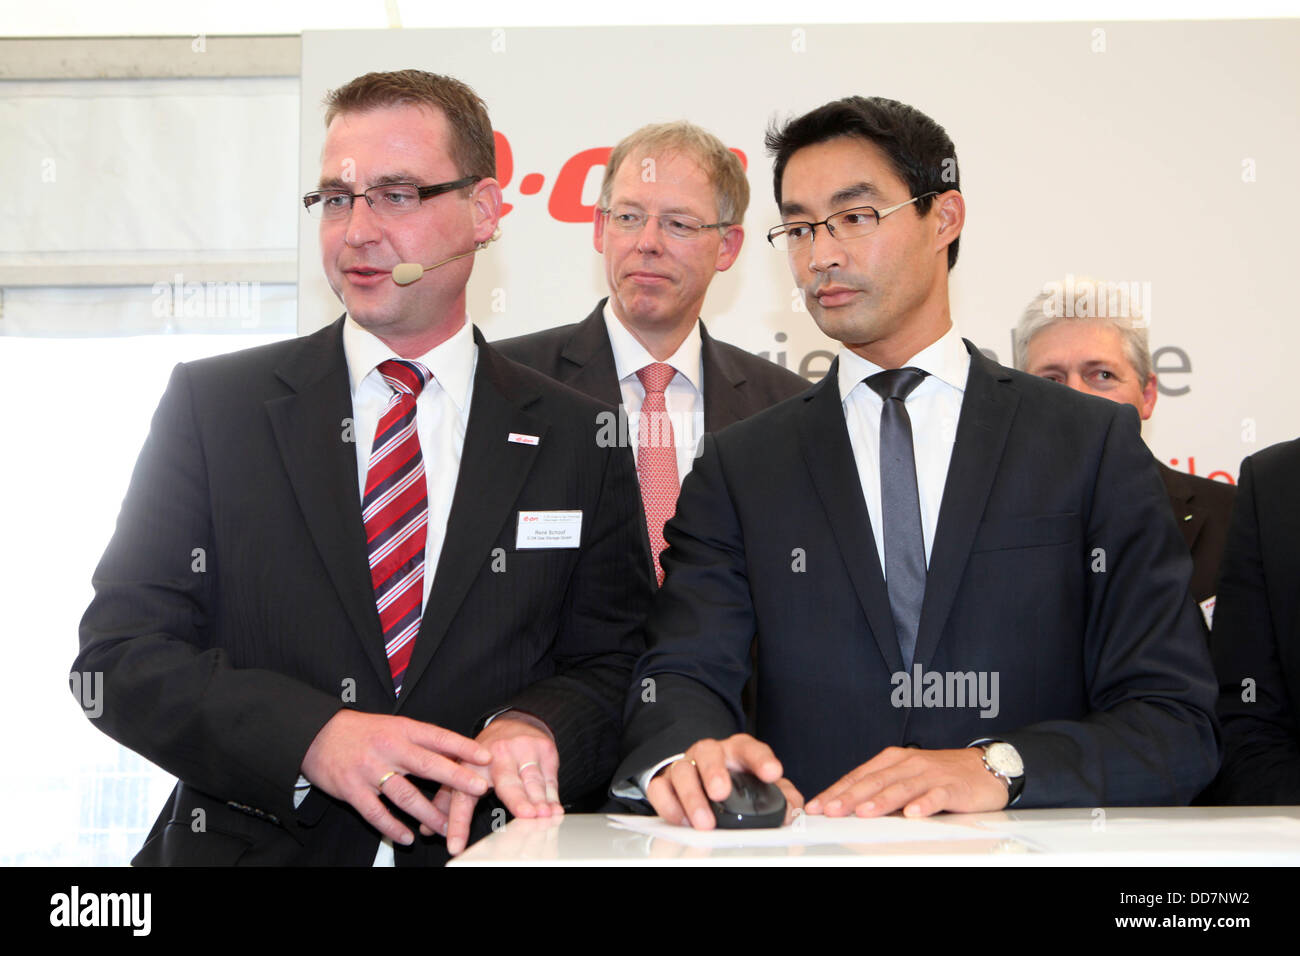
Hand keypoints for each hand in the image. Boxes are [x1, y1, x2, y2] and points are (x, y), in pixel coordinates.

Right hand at [300, 710, 491, 846]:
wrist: (317, 734)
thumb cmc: (362, 732)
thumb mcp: (394, 726)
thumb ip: (421, 740)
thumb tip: (456, 754)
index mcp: (402, 730)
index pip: (438, 737)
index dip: (464, 747)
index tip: (485, 757)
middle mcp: (389, 749)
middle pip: (428, 765)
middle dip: (457, 779)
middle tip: (480, 789)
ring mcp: (370, 770)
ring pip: (406, 795)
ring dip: (429, 814)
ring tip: (447, 827)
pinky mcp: (352, 790)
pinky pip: (376, 813)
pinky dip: (393, 827)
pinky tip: (407, 837)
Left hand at [432, 712, 561, 855]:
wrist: (517, 722)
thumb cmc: (488, 753)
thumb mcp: (464, 769)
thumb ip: (446, 799)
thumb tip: (428, 828)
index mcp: (471, 764)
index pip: (462, 797)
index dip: (458, 822)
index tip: (455, 845)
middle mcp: (496, 756)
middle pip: (506, 782)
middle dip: (516, 799)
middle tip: (524, 816)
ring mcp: (522, 751)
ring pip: (532, 780)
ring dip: (539, 799)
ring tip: (543, 815)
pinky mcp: (543, 750)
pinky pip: (549, 778)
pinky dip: (553, 796)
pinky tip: (554, 809)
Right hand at [645, 733, 803, 829]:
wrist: (700, 778)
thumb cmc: (735, 782)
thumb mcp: (760, 784)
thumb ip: (781, 795)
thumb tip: (793, 810)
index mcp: (736, 751)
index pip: (749, 748)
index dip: (761, 759)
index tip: (773, 773)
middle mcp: (709, 754)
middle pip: (708, 752)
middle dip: (714, 772)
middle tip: (721, 792)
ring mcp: (685, 766)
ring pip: (682, 771)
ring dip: (692, 796)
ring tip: (704, 821)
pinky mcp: (664, 782)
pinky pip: (659, 789)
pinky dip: (669, 805)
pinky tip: (682, 820)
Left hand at [805, 746, 1008, 817]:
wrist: (985, 768)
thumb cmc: (941, 775)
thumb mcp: (906, 778)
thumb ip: (882, 791)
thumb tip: (850, 808)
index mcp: (893, 761)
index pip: (858, 776)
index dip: (836, 791)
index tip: (817, 806)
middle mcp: (908, 764)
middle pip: (874, 781)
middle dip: (849, 797)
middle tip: (830, 811)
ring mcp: (930, 775)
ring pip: (901, 787)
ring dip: (881, 801)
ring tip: (863, 813)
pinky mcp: (952, 787)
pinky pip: (936, 796)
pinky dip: (923, 804)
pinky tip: (912, 814)